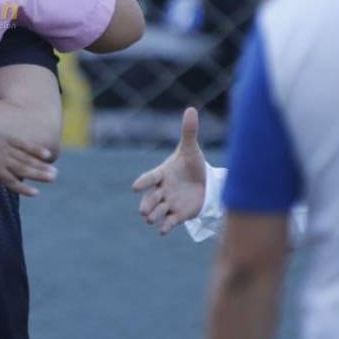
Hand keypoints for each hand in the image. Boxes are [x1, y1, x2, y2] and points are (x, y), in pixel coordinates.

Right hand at [0, 81, 57, 197]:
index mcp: (4, 136)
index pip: (23, 145)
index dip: (36, 151)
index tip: (48, 155)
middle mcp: (8, 149)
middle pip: (28, 159)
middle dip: (42, 166)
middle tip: (55, 173)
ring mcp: (4, 160)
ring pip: (26, 170)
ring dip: (40, 175)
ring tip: (53, 179)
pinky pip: (12, 182)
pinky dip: (24, 188)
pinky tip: (35, 193)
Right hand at [131, 107, 206, 233]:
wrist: (203, 183)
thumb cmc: (192, 164)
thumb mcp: (191, 149)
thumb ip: (189, 131)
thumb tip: (191, 109)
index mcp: (162, 173)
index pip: (151, 177)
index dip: (144, 182)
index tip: (135, 187)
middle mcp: (162, 189)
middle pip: (151, 197)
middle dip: (147, 203)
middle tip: (143, 211)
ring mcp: (168, 202)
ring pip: (157, 210)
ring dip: (153, 215)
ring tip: (149, 219)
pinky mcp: (177, 214)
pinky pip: (169, 221)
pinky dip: (165, 226)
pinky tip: (162, 230)